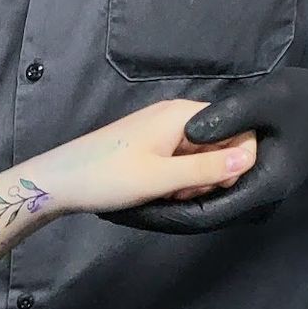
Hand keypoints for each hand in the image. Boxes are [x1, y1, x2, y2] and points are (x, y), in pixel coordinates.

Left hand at [28, 101, 257, 216]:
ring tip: (167, 194)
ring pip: (200, 156)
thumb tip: (250, 159)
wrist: (58, 181)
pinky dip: (176, 178)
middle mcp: (177, 115)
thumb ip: (207, 168)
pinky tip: (159, 193)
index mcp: (183, 114)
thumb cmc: (106, 177)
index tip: (213, 185)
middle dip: (210, 173)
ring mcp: (162, 129)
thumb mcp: (161, 178)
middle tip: (182, 193)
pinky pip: (181, 160)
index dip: (235, 160)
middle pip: (220, 144)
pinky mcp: (150, 144)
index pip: (238, 129)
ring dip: (192, 180)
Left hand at [103, 48, 307, 232]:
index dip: (162, 213)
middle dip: (156, 211)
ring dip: (164, 201)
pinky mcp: (243, 173)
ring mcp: (249, 184)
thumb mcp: (261, 101)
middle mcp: (256, 192)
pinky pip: (205, 185)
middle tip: (109, 209)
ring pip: (198, 201)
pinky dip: (179, 184)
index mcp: (262, 184)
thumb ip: (226, 121)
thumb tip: (193, 133)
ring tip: (119, 199)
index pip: (202, 210)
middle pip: (196, 211)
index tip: (125, 210)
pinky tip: (146, 182)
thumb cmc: (305, 97)